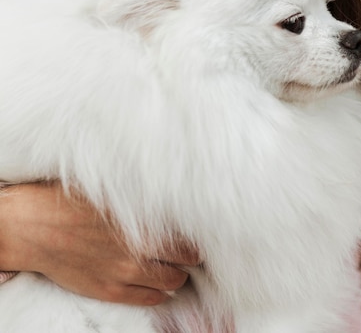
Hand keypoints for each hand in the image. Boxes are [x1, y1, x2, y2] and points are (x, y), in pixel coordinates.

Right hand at [0, 181, 199, 304]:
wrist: (36, 226)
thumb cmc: (73, 200)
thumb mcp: (114, 189)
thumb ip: (145, 198)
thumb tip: (172, 193)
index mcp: (144, 220)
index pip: (189, 233)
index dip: (195, 235)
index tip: (196, 232)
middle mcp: (141, 247)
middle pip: (187, 259)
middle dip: (190, 255)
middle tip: (189, 250)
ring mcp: (126, 272)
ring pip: (173, 281)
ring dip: (177, 274)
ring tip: (173, 266)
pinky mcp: (111, 290)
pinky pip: (150, 299)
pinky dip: (159, 292)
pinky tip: (157, 283)